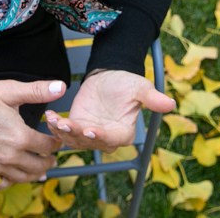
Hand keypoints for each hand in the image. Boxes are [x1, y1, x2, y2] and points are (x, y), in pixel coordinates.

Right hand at [0, 79, 66, 187]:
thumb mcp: (10, 91)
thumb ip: (37, 91)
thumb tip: (61, 87)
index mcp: (20, 136)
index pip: (47, 146)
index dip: (55, 143)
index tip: (56, 140)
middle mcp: (10, 156)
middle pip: (39, 166)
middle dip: (49, 161)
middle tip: (51, 157)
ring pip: (23, 178)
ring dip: (35, 173)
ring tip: (39, 168)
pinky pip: (3, 183)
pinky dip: (13, 180)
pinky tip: (15, 172)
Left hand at [43, 69, 173, 152]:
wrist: (109, 76)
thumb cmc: (127, 83)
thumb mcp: (140, 88)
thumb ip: (152, 98)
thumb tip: (171, 103)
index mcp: (124, 133)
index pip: (113, 139)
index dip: (102, 136)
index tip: (91, 130)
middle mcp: (106, 138)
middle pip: (91, 142)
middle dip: (79, 135)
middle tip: (67, 125)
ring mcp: (90, 134)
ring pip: (76, 140)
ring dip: (64, 132)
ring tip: (54, 121)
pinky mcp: (76, 127)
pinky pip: (65, 132)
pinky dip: (56, 127)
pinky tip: (48, 118)